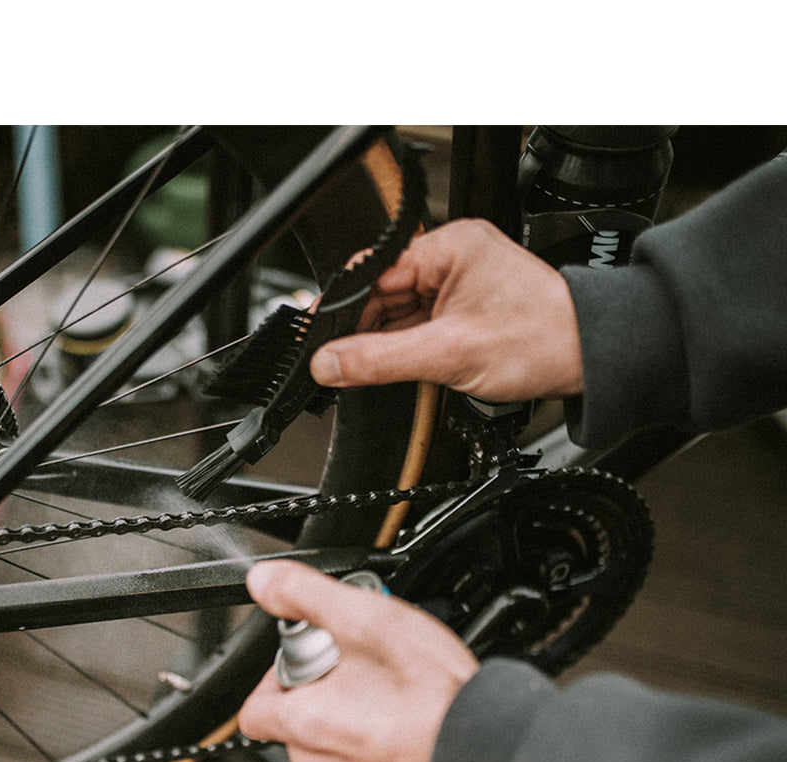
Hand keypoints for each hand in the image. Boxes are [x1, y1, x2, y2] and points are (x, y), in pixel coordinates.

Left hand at [238, 560, 478, 761]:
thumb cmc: (436, 694)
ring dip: (344, 733)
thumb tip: (266, 581)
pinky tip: (400, 739)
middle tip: (360, 676)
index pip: (254, 709)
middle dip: (318, 700)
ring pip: (326, 758)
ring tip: (386, 705)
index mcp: (305, 723)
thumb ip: (307, 595)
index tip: (308, 666)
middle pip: (293, 728)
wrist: (490, 750)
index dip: (277, 680)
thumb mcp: (370, 619)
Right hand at [311, 219, 583, 402]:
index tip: (318, 340)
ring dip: (386, 343)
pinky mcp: (464, 306)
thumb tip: (328, 364)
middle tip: (343, 365)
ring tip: (385, 369)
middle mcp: (452, 256)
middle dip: (363, 331)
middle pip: (382, 294)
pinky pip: (418, 324)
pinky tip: (404, 366)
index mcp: (448, 246)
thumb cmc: (542, 340)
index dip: (341, 309)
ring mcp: (458, 282)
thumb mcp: (447, 354)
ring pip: (398, 313)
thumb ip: (379, 359)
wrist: (589, 358)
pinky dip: (407, 347)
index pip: (373, 273)